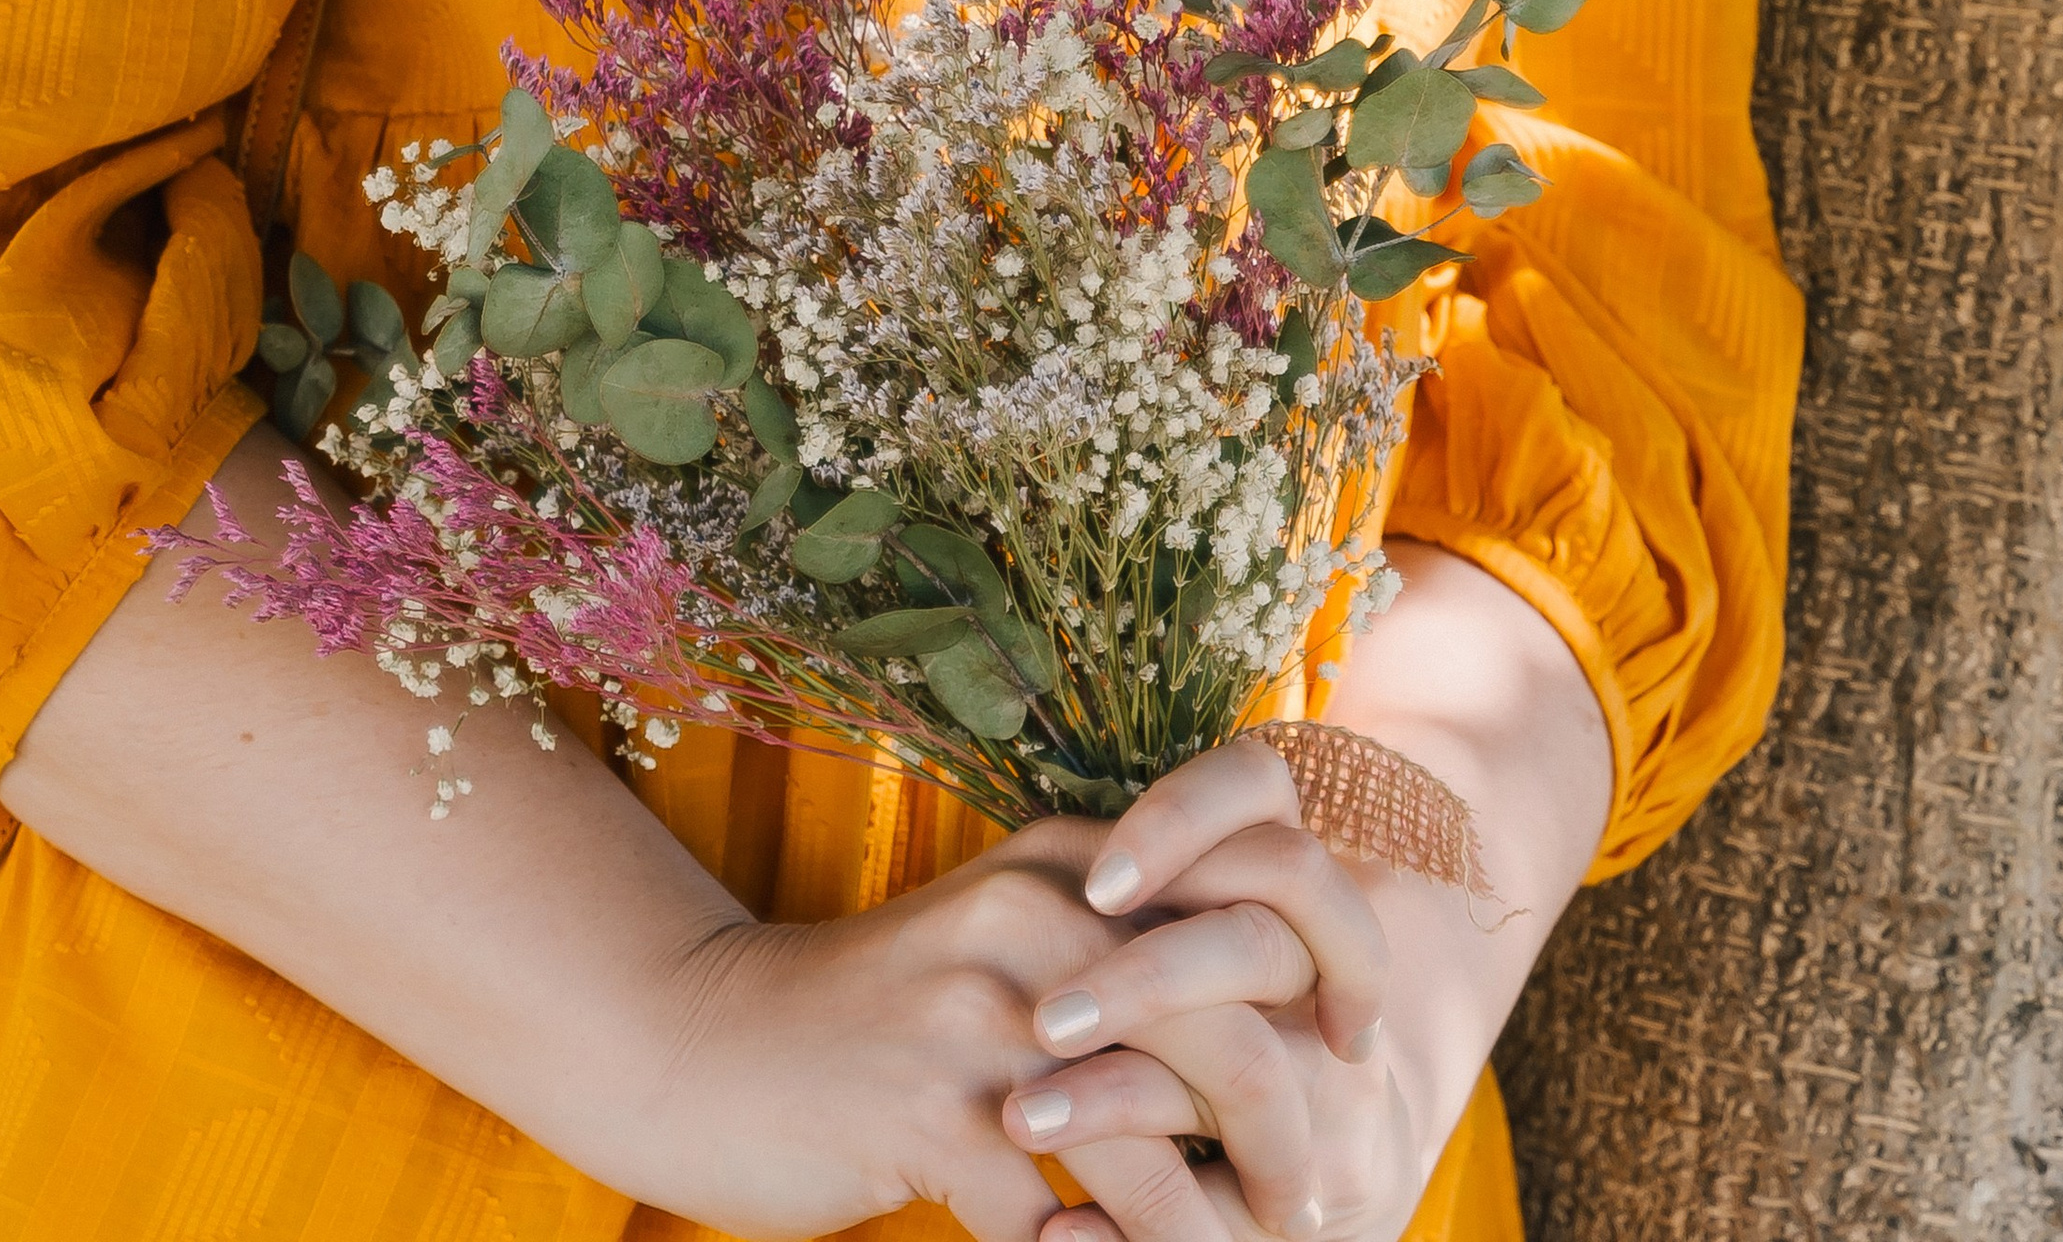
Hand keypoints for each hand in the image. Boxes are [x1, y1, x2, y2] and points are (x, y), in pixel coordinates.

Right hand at [656, 751, 1371, 1241]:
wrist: (710, 1043)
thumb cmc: (883, 1015)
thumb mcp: (1004, 941)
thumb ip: (1119, 949)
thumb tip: (1282, 1027)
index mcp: (1065, 858)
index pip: (1253, 878)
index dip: (1335, 961)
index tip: (1352, 1046)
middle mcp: (1028, 915)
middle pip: (1224, 1027)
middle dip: (1286, 1139)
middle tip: (1307, 1205)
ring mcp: (974, 1014)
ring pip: (1151, 1142)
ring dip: (1203, 1236)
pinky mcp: (924, 1114)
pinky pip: (1056, 1221)